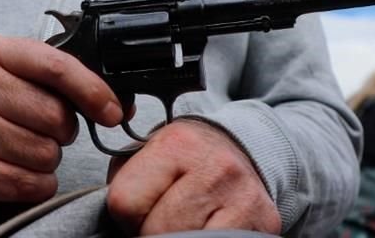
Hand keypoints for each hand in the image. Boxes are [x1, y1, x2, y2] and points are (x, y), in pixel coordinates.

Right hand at [0, 33, 122, 207]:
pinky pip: (27, 182)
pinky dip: (34, 184)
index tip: (112, 112)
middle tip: (43, 131)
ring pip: (43, 152)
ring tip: (23, 150)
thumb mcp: (15, 75)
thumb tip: (118, 104)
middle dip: (62, 131)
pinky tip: (17, 172)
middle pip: (54, 114)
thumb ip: (61, 80)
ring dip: (46, 160)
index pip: (56, 66)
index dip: (92, 91)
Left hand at [106, 119, 281, 235]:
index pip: (125, 202)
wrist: (238, 150)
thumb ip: (125, 182)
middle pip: (157, 231)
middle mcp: (215, 168)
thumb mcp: (146, 154)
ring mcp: (243, 198)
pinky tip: (203, 230)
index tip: (137, 209)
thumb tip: (110, 224)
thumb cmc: (182, 159)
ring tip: (181, 225)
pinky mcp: (264, 222)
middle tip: (159, 221)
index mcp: (177, 144)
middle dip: (150, 232)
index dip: (126, 214)